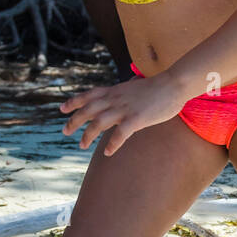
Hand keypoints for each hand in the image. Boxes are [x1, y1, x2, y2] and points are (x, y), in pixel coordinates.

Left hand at [60, 73, 187, 155]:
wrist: (174, 84)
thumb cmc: (159, 87)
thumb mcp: (134, 88)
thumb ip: (124, 94)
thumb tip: (120, 99)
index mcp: (115, 91)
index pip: (88, 95)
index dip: (74, 102)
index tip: (62, 109)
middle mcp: (115, 99)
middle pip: (88, 110)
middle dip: (74, 121)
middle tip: (65, 132)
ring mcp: (125, 109)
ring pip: (98, 122)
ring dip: (87, 134)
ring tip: (82, 145)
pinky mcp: (136, 119)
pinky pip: (120, 134)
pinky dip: (112, 144)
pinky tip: (108, 152)